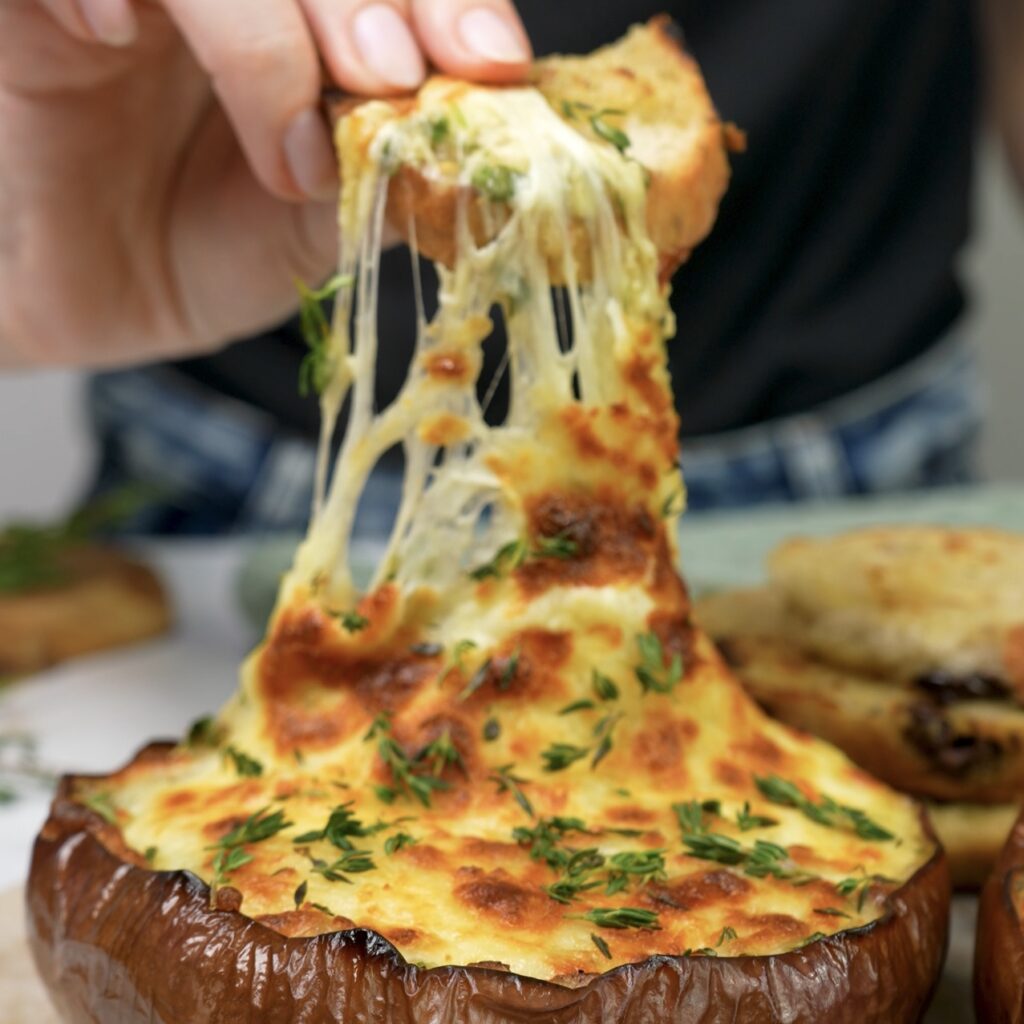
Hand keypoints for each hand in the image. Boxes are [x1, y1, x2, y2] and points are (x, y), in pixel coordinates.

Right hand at [0, 0, 530, 366]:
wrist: (104, 300)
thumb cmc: (217, 250)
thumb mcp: (328, 223)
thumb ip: (395, 172)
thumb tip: (485, 151)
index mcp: (314, 17)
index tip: (492, 62)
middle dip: (366, 0)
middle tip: (390, 79)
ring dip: (261, 27)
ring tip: (290, 146)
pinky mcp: (35, 7)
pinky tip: (119, 36)